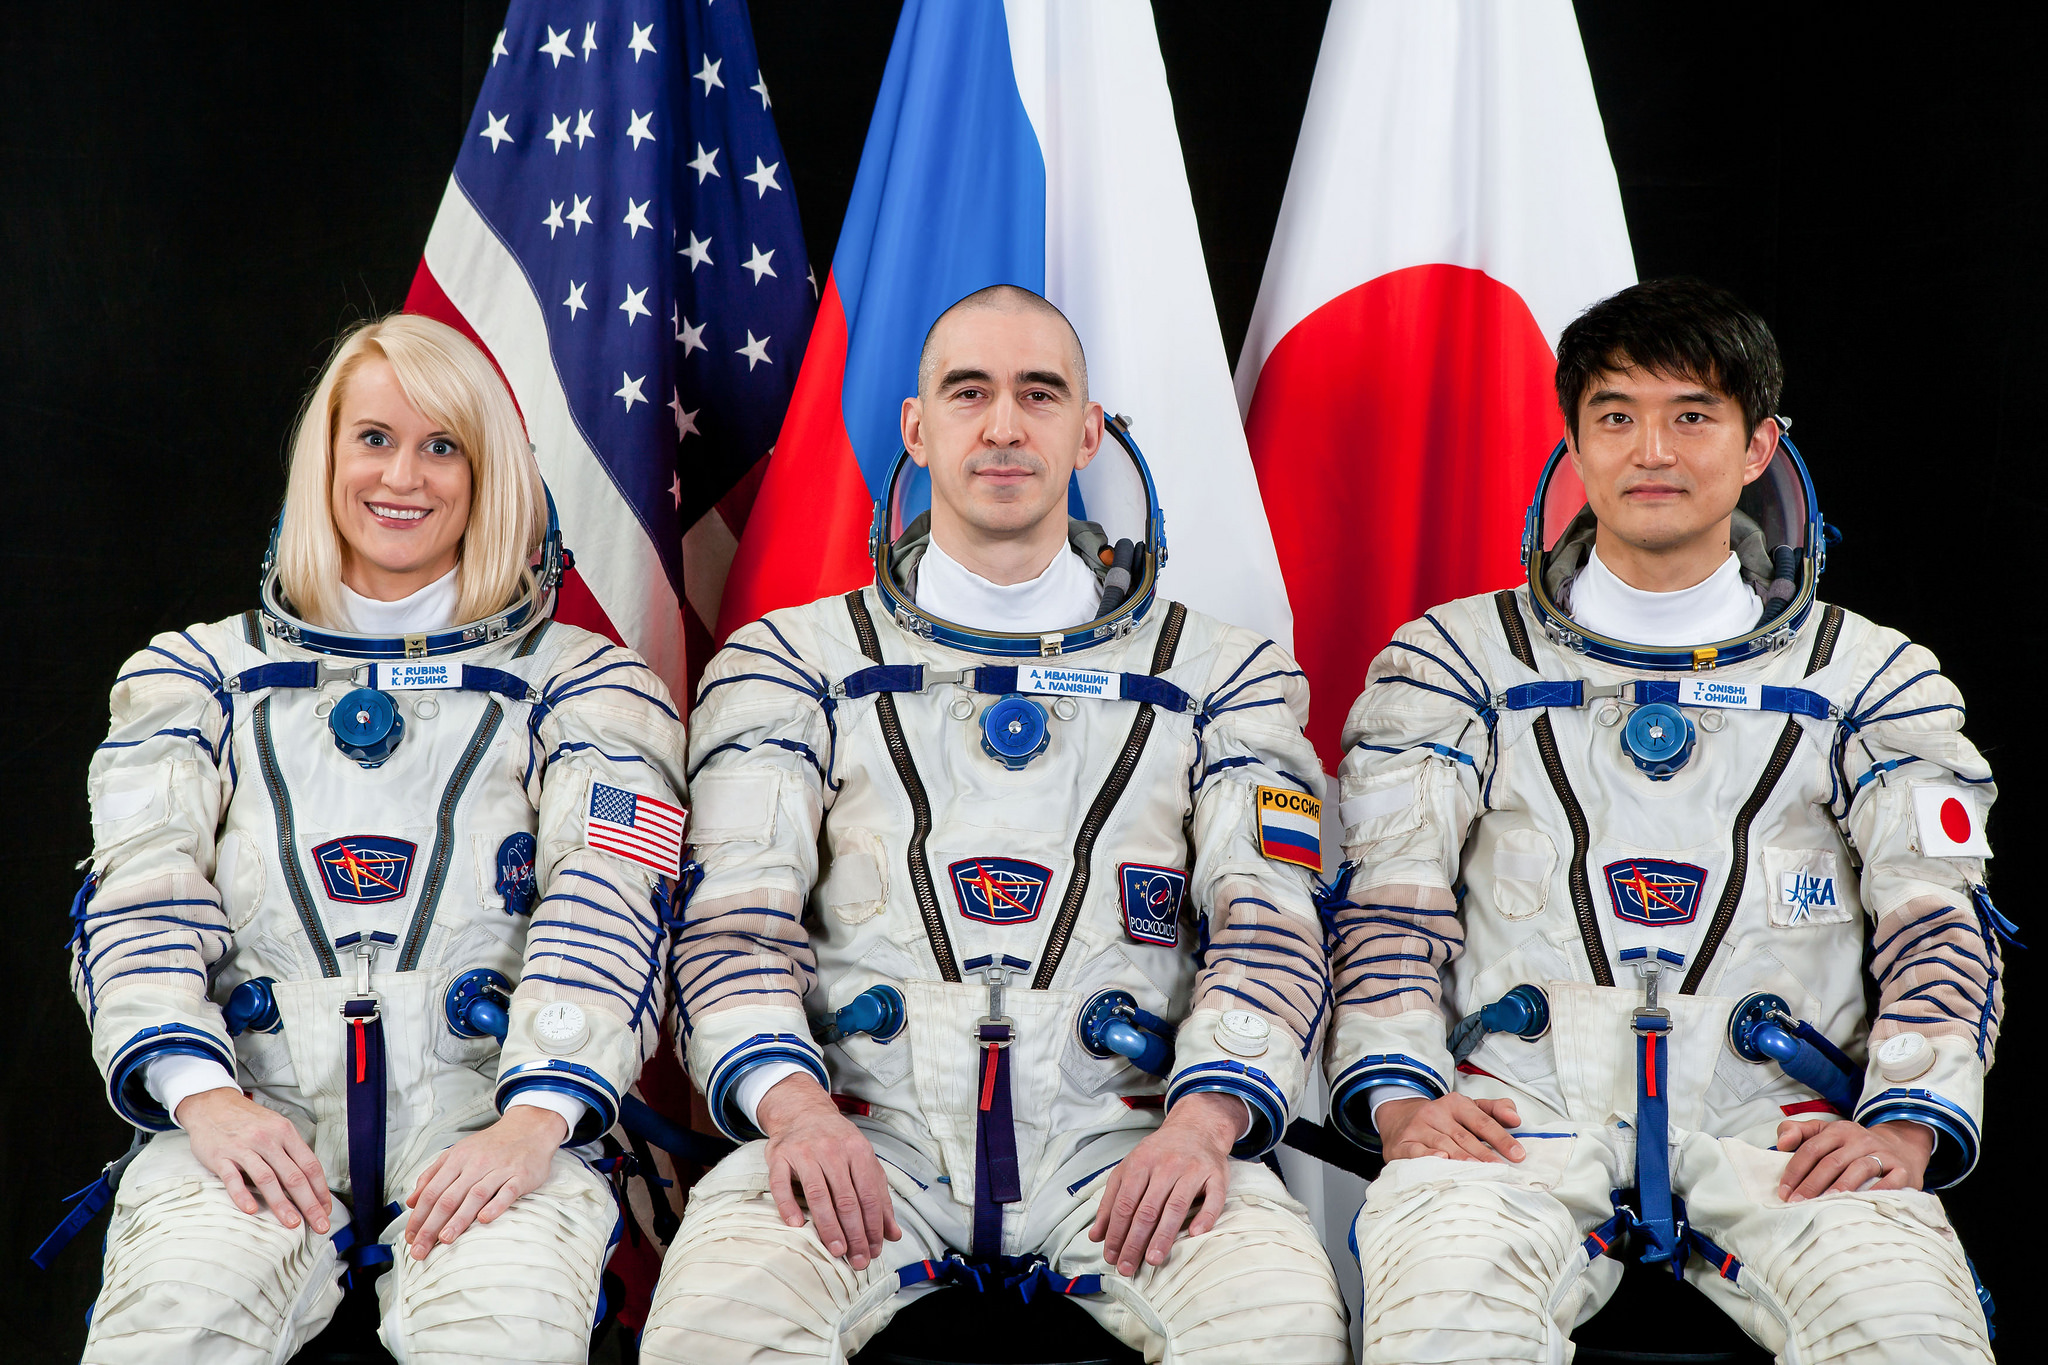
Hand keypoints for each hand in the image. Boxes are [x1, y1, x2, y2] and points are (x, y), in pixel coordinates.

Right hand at [179, 1088, 331, 1232]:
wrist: (212, 1104)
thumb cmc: (248, 1121)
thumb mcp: (276, 1127)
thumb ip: (291, 1151)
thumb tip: (310, 1181)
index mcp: (286, 1133)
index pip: (310, 1165)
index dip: (321, 1190)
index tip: (326, 1210)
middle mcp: (268, 1140)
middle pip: (294, 1176)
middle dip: (309, 1204)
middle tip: (319, 1226)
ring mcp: (244, 1148)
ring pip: (267, 1179)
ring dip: (282, 1204)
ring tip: (292, 1224)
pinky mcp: (221, 1156)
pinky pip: (233, 1179)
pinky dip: (242, 1195)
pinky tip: (252, 1210)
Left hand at [402, 1106, 565, 1258]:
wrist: (530, 1128)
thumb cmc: (492, 1145)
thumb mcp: (458, 1153)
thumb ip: (432, 1175)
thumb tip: (411, 1201)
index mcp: (458, 1159)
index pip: (432, 1191)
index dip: (419, 1216)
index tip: (411, 1238)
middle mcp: (476, 1164)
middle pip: (449, 1197)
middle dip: (431, 1226)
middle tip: (421, 1249)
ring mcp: (499, 1169)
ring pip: (475, 1196)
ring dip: (459, 1219)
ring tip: (445, 1239)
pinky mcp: (521, 1175)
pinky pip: (507, 1192)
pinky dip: (496, 1205)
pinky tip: (485, 1219)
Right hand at [756, 1073, 899, 1268]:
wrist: (802, 1110)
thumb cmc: (837, 1141)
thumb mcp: (864, 1161)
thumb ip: (879, 1197)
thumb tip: (893, 1234)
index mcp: (858, 1150)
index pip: (869, 1195)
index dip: (873, 1226)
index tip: (874, 1250)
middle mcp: (832, 1149)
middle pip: (846, 1199)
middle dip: (854, 1234)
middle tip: (857, 1260)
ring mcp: (804, 1152)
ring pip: (818, 1195)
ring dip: (828, 1226)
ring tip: (836, 1250)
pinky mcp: (780, 1156)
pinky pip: (781, 1185)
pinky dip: (788, 1206)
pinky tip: (796, 1226)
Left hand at [1089, 1091, 1240, 1274]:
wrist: (1196, 1127)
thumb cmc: (1159, 1153)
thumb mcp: (1129, 1169)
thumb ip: (1111, 1202)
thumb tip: (1095, 1236)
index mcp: (1140, 1164)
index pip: (1125, 1204)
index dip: (1116, 1232)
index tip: (1111, 1256)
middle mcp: (1166, 1166)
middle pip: (1147, 1209)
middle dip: (1135, 1241)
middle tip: (1127, 1267)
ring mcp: (1192, 1170)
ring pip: (1176, 1206)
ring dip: (1164, 1235)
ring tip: (1153, 1260)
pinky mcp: (1215, 1175)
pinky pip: (1213, 1198)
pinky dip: (1205, 1216)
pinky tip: (1195, 1233)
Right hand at [1377, 1094, 1524, 1163]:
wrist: (1400, 1117)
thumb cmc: (1443, 1118)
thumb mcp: (1468, 1108)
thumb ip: (1495, 1110)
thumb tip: (1515, 1118)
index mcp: (1455, 1103)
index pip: (1482, 1121)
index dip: (1501, 1138)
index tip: (1518, 1154)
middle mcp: (1435, 1113)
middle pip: (1464, 1136)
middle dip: (1485, 1155)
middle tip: (1501, 1170)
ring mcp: (1418, 1127)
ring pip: (1444, 1145)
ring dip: (1462, 1160)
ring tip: (1479, 1173)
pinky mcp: (1403, 1143)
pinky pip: (1416, 1151)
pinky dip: (1428, 1157)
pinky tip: (1441, 1160)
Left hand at [1775, 1118, 1931, 1200]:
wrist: (1901, 1145)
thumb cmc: (1853, 1144)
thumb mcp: (1825, 1131)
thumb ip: (1797, 1132)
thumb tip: (1780, 1143)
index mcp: (1838, 1130)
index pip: (1811, 1149)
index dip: (1795, 1170)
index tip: (1784, 1191)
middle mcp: (1860, 1139)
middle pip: (1832, 1162)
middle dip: (1812, 1184)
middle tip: (1797, 1203)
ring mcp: (1883, 1153)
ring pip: (1858, 1169)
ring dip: (1839, 1188)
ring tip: (1824, 1204)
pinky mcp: (1902, 1170)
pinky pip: (1889, 1181)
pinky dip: (1876, 1192)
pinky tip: (1861, 1204)